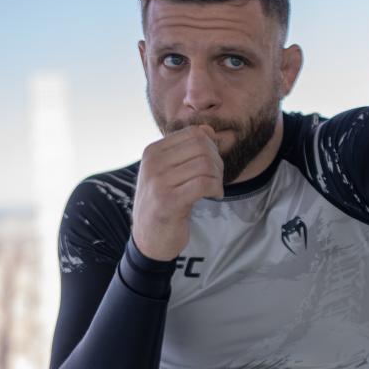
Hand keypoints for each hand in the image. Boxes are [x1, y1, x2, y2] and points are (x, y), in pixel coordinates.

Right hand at [131, 125, 224, 260]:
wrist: (150, 238)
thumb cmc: (164, 203)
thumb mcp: (170, 172)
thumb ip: (187, 151)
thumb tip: (208, 129)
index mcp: (152, 151)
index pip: (194, 133)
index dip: (211, 147)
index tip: (212, 166)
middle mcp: (153, 163)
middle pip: (202, 147)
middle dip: (217, 162)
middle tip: (216, 179)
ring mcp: (159, 181)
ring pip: (205, 165)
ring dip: (218, 178)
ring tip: (215, 189)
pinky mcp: (169, 201)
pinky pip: (204, 184)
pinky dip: (216, 189)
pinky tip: (214, 196)